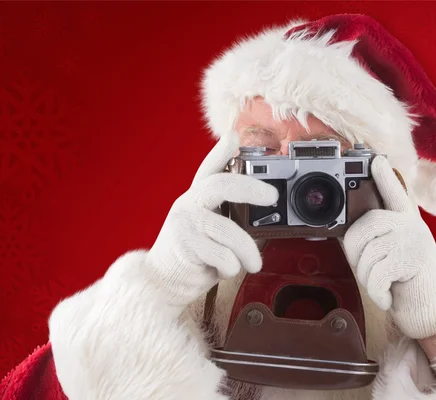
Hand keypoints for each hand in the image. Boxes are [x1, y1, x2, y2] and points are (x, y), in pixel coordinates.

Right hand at [146, 132, 278, 304]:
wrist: (163, 282)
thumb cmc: (196, 256)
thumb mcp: (214, 232)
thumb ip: (232, 218)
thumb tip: (267, 211)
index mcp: (198, 198)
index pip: (209, 169)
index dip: (221, 151)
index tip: (234, 137)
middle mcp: (188, 204)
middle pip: (221, 185)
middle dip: (251, 187)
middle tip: (272, 196)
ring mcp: (184, 223)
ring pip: (231, 233)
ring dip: (248, 253)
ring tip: (253, 263)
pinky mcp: (184, 245)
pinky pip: (224, 257)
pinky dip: (231, 268)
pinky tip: (221, 269)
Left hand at [343, 156, 435, 338]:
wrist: (431, 313)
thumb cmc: (404, 283)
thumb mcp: (389, 256)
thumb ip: (374, 240)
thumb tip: (344, 231)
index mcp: (404, 222)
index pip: (394, 193)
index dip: (384, 176)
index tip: (376, 159)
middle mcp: (411, 225)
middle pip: (365, 226)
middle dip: (356, 254)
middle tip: (367, 272)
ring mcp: (415, 239)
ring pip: (369, 254)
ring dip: (368, 279)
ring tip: (383, 286)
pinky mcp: (416, 258)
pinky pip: (378, 273)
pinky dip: (377, 291)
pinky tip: (388, 297)